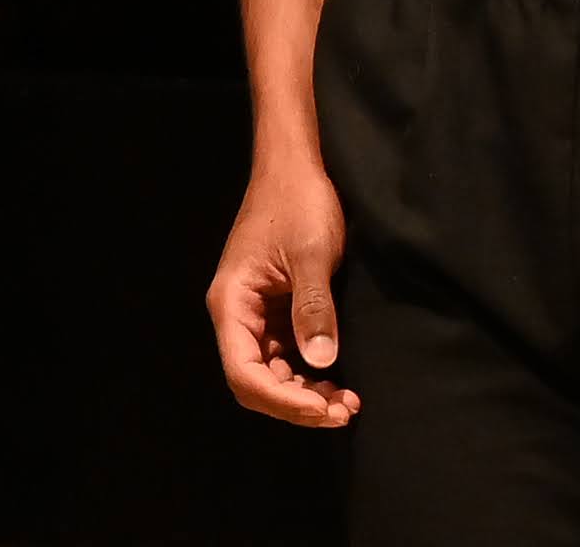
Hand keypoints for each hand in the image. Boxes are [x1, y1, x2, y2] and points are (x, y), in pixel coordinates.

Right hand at [207, 154, 362, 427]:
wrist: (296, 168)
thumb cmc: (298, 201)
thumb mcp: (311, 254)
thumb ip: (314, 309)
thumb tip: (322, 363)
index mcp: (232, 302)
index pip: (244, 372)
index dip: (282, 400)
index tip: (323, 408)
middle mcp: (237, 314)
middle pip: (255, 381)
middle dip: (296, 404)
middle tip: (343, 412)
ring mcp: (256, 315)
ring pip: (272, 374)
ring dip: (306, 394)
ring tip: (347, 403)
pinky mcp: (276, 312)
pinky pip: (287, 356)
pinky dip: (310, 374)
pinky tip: (338, 381)